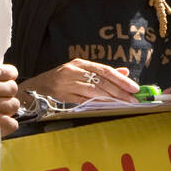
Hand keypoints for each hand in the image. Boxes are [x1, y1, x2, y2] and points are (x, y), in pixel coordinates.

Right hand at [21, 58, 138, 103]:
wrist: (35, 89)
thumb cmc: (61, 80)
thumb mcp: (80, 72)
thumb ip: (101, 72)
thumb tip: (124, 72)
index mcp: (80, 63)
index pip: (105, 70)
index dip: (121, 79)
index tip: (134, 88)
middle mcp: (73, 71)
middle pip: (101, 81)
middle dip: (120, 91)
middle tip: (133, 99)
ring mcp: (67, 84)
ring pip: (94, 91)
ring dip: (111, 98)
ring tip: (124, 104)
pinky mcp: (62, 96)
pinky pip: (83, 101)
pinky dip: (97, 104)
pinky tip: (107, 107)